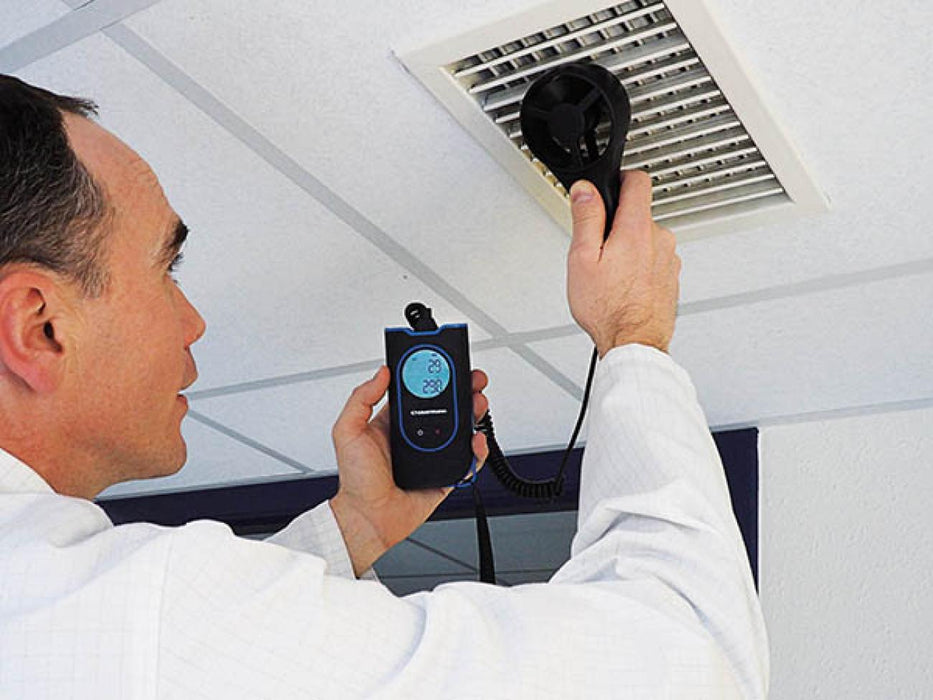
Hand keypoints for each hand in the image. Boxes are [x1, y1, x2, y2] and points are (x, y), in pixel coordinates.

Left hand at [329, 366, 488, 575]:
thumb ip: (360, 399)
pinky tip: (475, 438)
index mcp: (394, 420)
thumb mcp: (347, 431)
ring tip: (478, 402)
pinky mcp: (446, 473)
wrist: (369, 518)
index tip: (443, 362)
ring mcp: (433, 452)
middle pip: (447, 404)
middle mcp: (416, 434)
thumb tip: (380, 372)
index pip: (418, 389)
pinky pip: (468, 458)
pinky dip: (477, 448)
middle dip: (463, 388)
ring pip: (462, 427)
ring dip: (474, 412)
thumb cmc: (355, 481)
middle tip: (472, 379)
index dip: (433, 374)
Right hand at [566, 170, 680, 356]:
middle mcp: (660, 240)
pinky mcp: (671, 277)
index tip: (609, 188)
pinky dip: (638, 267)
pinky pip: (652, 260)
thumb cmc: (607, 308)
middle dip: (617, 225)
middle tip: (597, 249)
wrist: (634, 344)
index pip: (638, 181)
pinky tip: (622, 286)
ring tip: (609, 274)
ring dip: (628, 248)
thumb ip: (586, 218)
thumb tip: (586, 190)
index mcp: (637, 229)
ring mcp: (669, 259)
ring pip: (645, 239)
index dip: (620, 178)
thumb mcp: (582, 259)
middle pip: (638, 214)